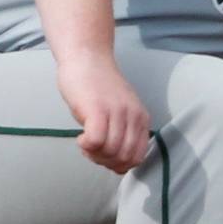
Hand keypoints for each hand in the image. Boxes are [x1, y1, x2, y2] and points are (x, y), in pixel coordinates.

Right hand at [57, 51, 152, 172]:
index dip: (118, 165)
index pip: (138, 158)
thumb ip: (123, 133)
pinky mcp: (97, 110)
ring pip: (110, 153)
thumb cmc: (97, 88)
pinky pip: (96, 142)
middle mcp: (133, 117)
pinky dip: (86, 147)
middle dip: (105, 162)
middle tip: (91, 150)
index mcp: (141, 119)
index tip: (104, 155)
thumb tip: (117, 162)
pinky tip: (80, 137)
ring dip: (93, 155)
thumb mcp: (120, 112)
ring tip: (85, 142)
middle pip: (124, 159)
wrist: (86, 59)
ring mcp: (117, 113)